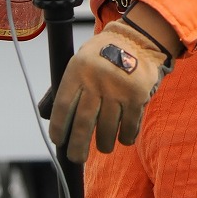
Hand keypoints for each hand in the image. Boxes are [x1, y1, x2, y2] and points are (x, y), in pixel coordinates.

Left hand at [49, 14, 178, 162]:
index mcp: (78, 70)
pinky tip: (123, 138)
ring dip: (104, 144)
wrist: (138, 39)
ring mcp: (118, 89)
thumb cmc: (105, 54)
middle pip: (83, 123)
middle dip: (78, 146)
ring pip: (107, 129)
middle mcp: (97, 80)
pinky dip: (125, 137)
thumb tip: (59, 120)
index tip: (58, 141)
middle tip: (76, 158)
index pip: (63, 106)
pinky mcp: (137, 96)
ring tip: (104, 146)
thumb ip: (72, 86)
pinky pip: (129, 126)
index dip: (58, 128)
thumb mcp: (82, 60)